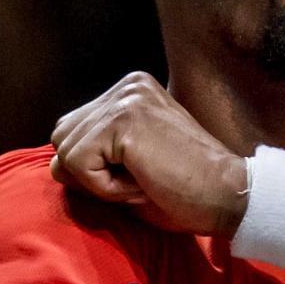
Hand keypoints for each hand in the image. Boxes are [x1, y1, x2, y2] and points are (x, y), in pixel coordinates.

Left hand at [50, 72, 248, 234]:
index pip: (74, 131)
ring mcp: (125, 99)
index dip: (96, 168)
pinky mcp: (123, 120)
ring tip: (142, 180)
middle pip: (62, 138)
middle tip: (141, 180)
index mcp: (131, 91)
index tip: (143, 174)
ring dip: (97, 182)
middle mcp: (127, 86)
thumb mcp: (132, 165)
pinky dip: (103, 188)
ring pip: (66, 153)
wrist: (228, 197)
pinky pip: (78, 165)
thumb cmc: (185, 191)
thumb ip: (98, 153)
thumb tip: (56, 165)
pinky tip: (141, 183)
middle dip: (90, 173)